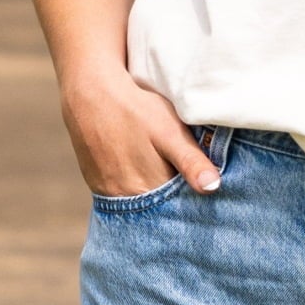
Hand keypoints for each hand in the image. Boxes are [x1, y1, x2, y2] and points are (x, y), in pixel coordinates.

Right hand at [60, 67, 219, 197]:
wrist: (90, 95)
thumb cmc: (135, 110)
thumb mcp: (170, 132)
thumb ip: (191, 161)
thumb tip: (213, 189)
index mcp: (147, 190)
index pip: (178, 209)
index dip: (193, 201)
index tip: (207, 192)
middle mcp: (125, 199)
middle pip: (159, 210)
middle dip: (176, 202)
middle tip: (189, 181)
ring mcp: (108, 194)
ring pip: (141, 205)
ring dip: (156, 197)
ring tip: (167, 176)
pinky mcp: (98, 184)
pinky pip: (122, 196)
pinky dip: (137, 190)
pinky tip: (145, 173)